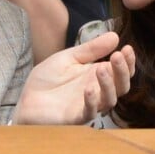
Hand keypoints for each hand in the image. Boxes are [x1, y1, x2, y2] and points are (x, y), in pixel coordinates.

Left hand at [14, 32, 134, 124]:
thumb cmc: (47, 80)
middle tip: (118, 55)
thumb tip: (115, 36)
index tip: (127, 47)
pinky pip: (89, 113)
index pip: (121, 71)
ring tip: (101, 68)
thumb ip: (91, 49)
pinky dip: (92, 102)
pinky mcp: (74, 118)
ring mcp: (87, 105)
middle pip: (121, 86)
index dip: (128, 61)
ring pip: (109, 100)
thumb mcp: (69, 57)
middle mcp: (98, 91)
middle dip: (122, 71)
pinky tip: (89, 89)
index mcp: (98, 76)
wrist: (25, 99)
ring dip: (108, 84)